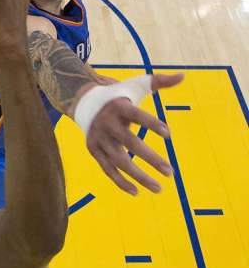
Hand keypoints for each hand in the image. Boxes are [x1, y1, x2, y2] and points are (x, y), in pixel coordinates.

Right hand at [84, 73, 183, 194]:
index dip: (151, 124)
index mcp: (119, 107)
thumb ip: (159, 82)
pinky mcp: (94, 150)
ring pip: (119, 161)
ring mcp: (99, 139)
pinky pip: (108, 169)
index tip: (169, 134)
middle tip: (171, 172)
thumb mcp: (136, 85)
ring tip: (159, 188)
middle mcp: (107, 124)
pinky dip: (121, 182)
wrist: (84, 103)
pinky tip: (137, 192)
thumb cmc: (119, 95)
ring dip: (138, 176)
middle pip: (129, 143)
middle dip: (150, 158)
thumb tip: (183, 76)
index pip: (137, 116)